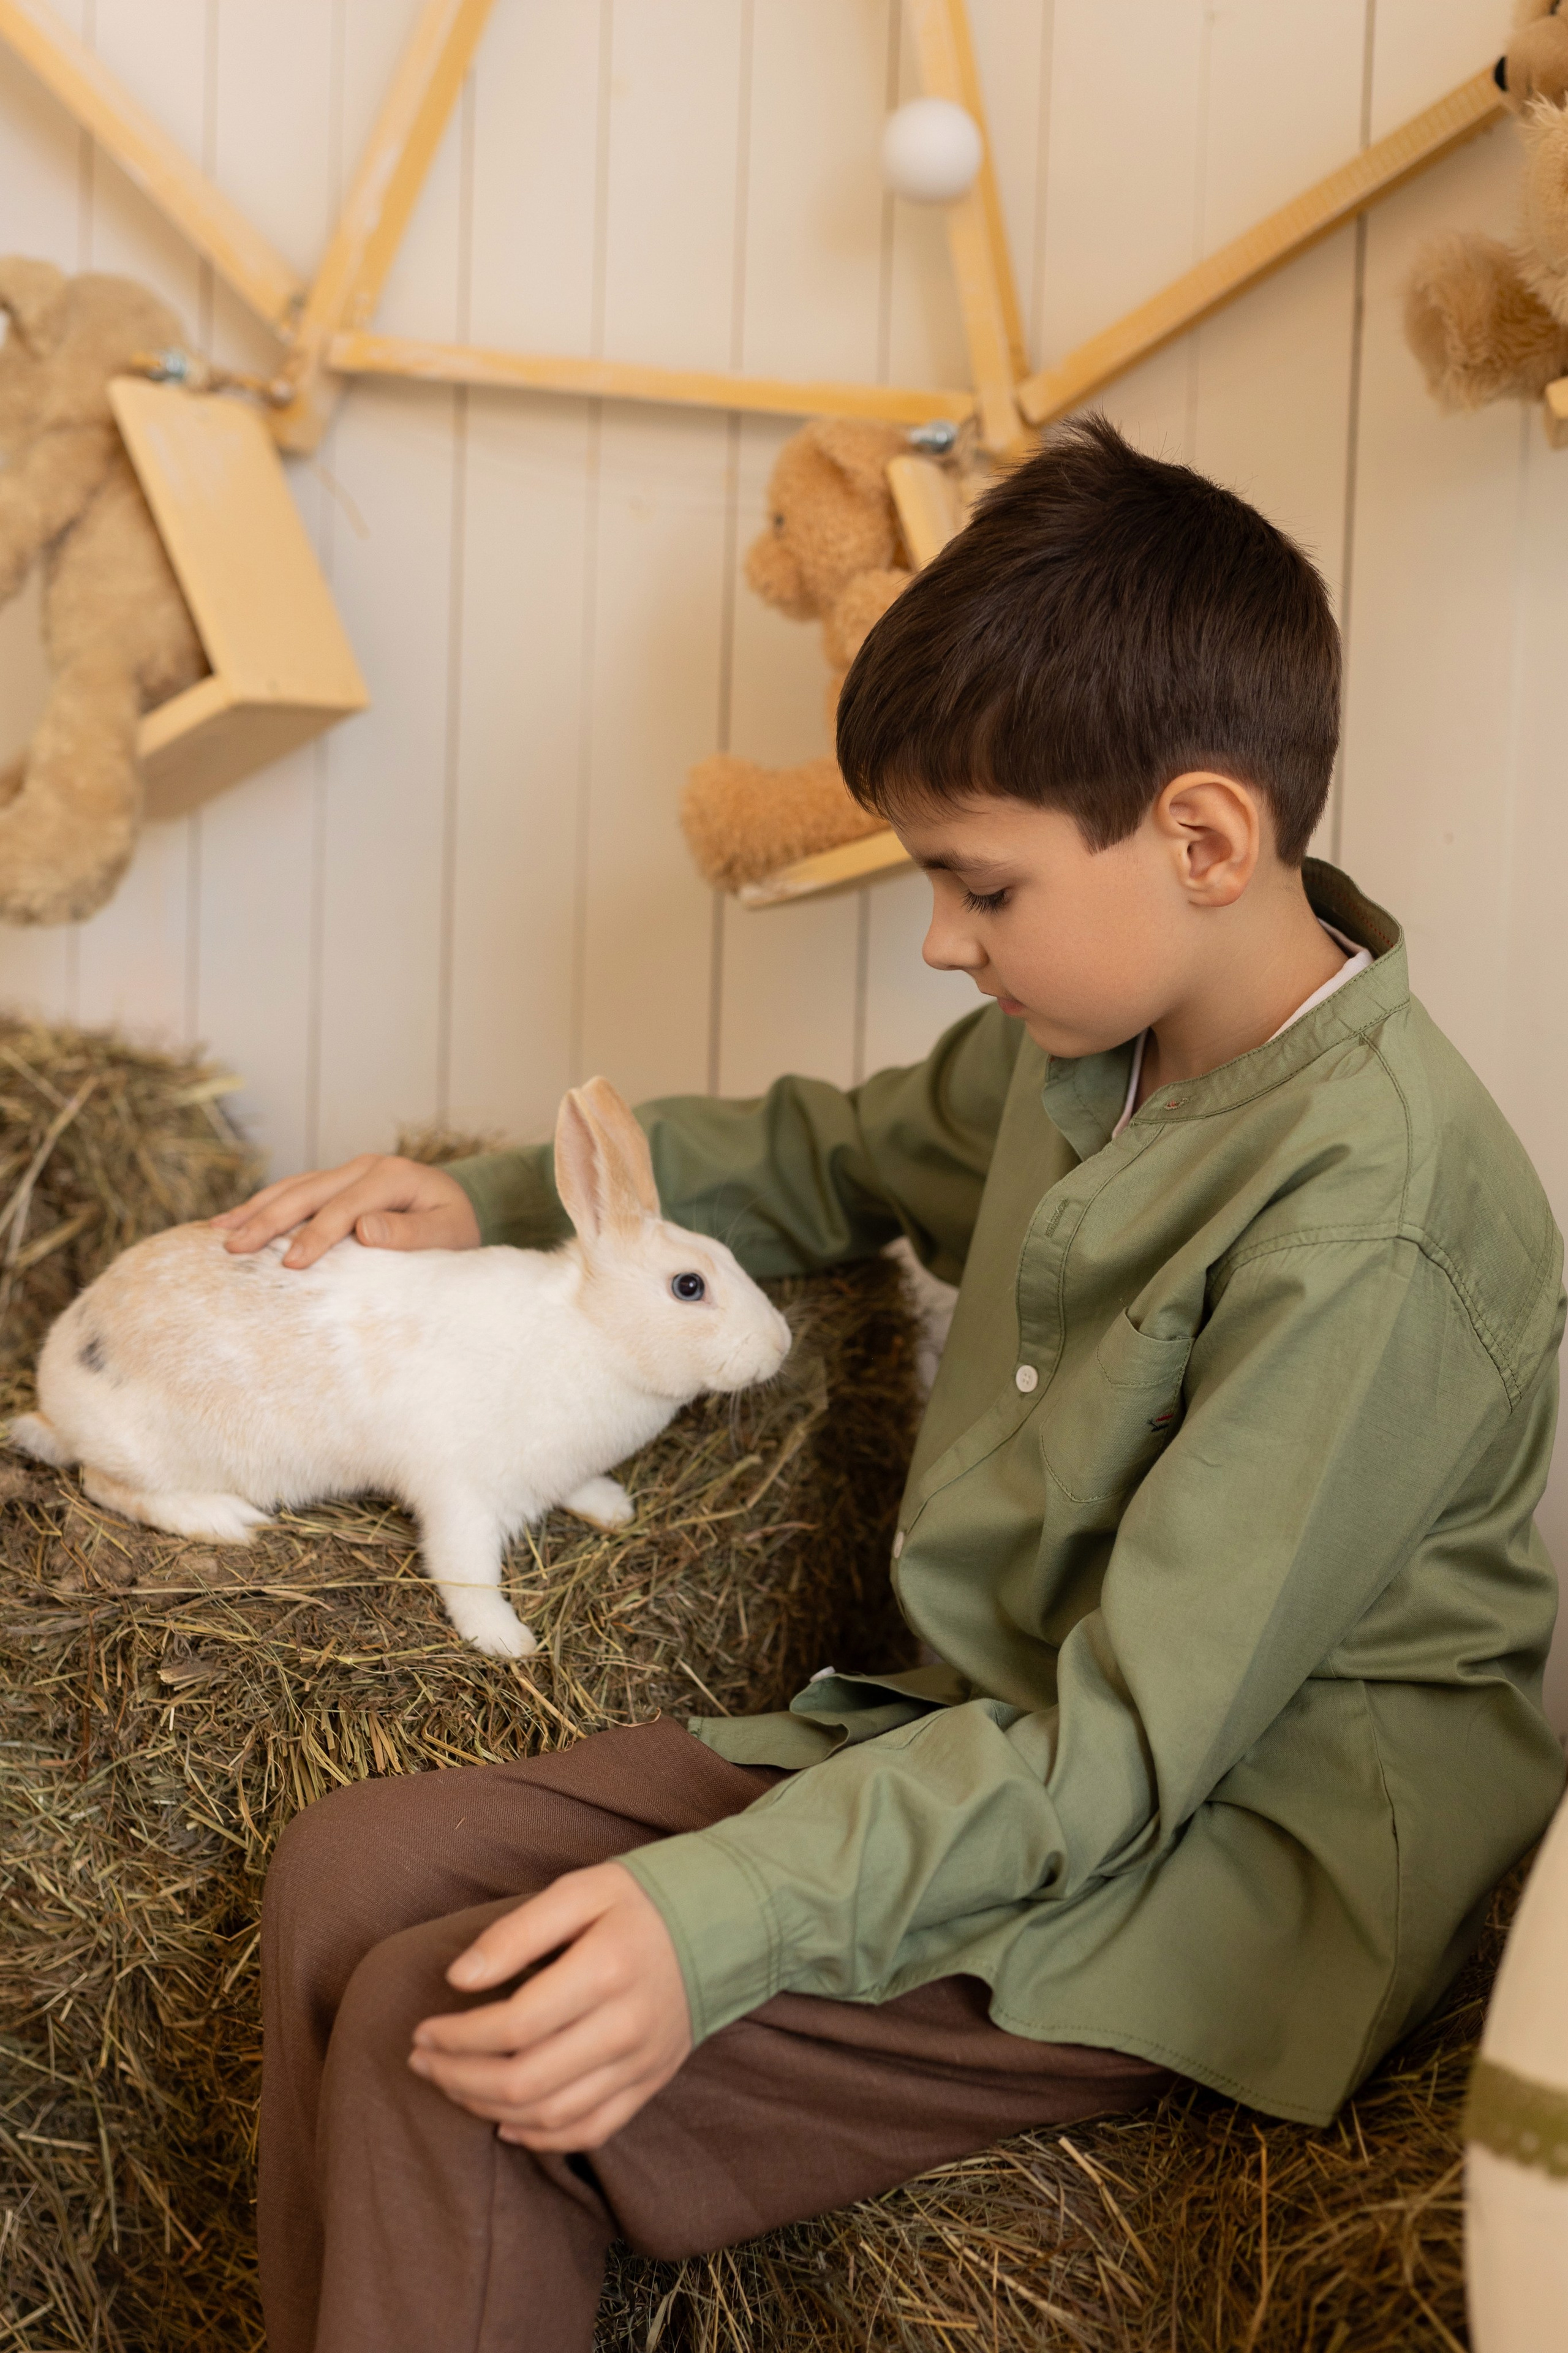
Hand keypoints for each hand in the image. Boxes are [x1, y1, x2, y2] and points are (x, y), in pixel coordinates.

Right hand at [212, 1155, 480, 1268]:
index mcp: (395, 1175)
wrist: (459, 1214)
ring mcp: (348, 1172)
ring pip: (293, 1188)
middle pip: (310, 1192)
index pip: (349, 1206)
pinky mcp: (336, 1183)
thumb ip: (412, 1234)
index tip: (292, 1265)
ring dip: (255, 1210)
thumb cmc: (456, 1231)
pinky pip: (295, 1192)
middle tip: (233, 1249)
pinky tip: (233, 1220)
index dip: (318, 1234)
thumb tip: (365, 1229)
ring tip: (218, 1234)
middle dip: (269, 1220)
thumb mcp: (449, 1235)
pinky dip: (263, 1206)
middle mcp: (367, 1167)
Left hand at [408, 1863, 690, 2152]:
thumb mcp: (581, 1890)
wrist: (724, 1923)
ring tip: (452, 2084)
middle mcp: (625, 2028)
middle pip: (524, 2081)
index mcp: (605, 1972)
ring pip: (551, 2116)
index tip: (423, 2029)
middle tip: (423, 2061)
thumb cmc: (640, 1902)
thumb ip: (517, 1932)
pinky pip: (590, 2131)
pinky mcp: (650, 2084)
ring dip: (487, 2109)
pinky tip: (506, 2124)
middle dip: (459, 2078)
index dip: (457, 2036)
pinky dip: (541, 2139)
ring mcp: (641, 2064)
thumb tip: (459, 1979)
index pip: (513, 2026)